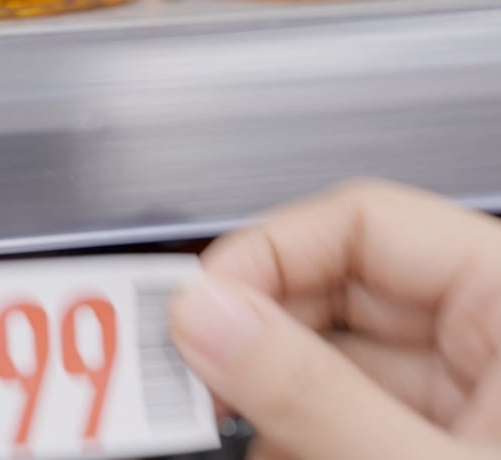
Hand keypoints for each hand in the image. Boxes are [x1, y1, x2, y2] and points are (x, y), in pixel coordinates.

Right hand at [169, 180, 500, 459]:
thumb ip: (314, 392)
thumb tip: (207, 319)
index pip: (364, 220)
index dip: (265, 253)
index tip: (196, 307)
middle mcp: (494, 338)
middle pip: (335, 290)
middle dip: (252, 332)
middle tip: (188, 370)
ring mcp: (475, 397)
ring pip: (335, 357)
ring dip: (263, 387)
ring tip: (218, 419)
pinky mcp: (448, 442)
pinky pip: (354, 411)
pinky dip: (295, 428)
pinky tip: (266, 448)